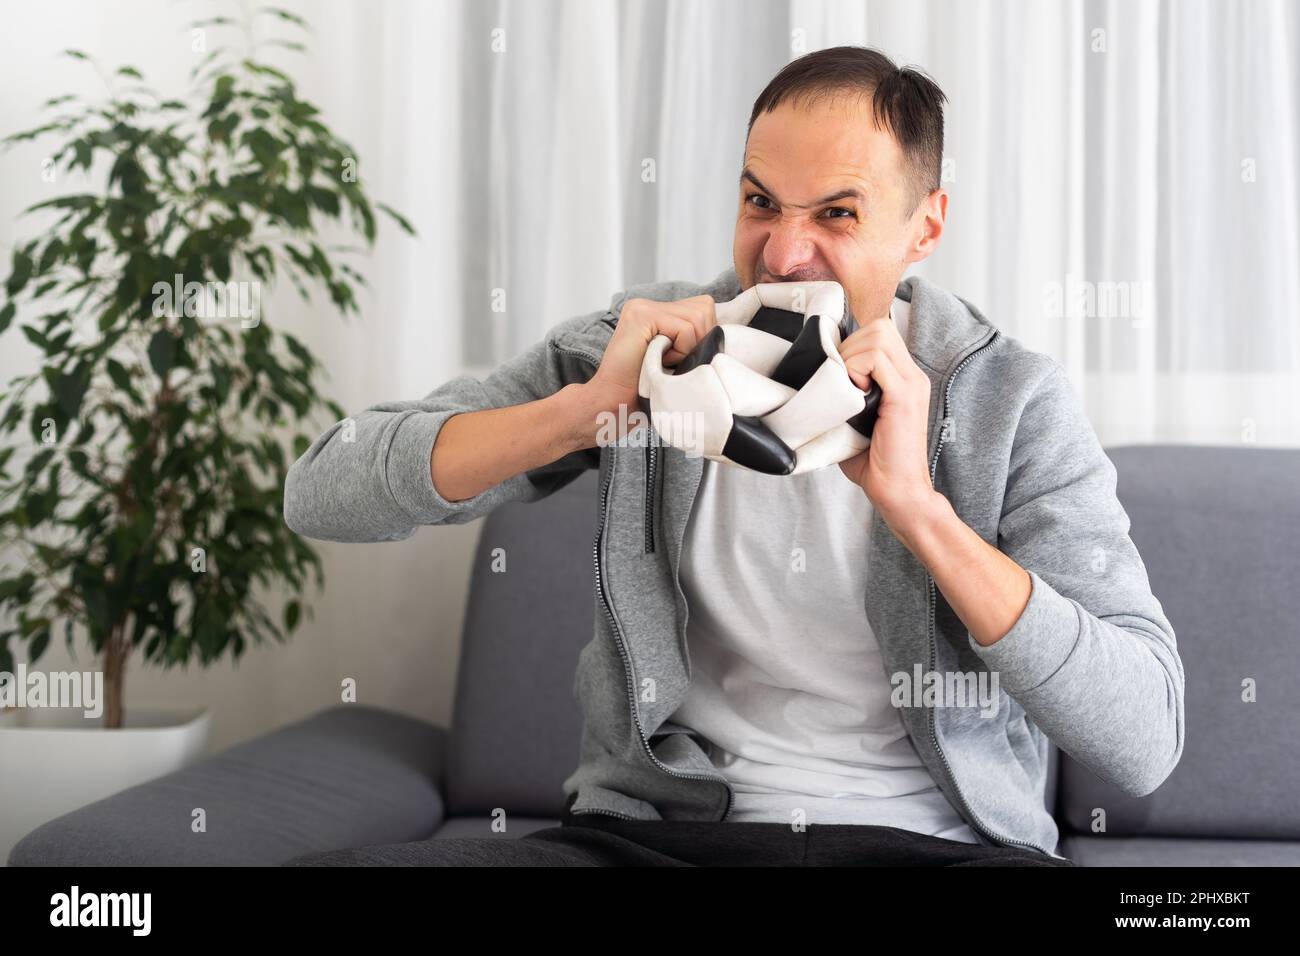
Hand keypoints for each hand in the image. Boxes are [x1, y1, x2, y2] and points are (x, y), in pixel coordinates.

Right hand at [584, 294, 716, 420]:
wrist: (616, 405)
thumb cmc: (647, 389)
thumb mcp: (678, 358)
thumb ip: (693, 338)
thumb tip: (722, 332)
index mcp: (657, 311)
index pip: (703, 308)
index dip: (704, 336)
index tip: (684, 359)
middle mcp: (648, 304)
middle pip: (704, 309)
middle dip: (698, 341)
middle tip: (672, 362)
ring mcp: (643, 307)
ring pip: (698, 318)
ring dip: (688, 349)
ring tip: (664, 362)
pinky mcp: (641, 316)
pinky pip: (685, 329)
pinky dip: (680, 351)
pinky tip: (659, 360)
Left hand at [837, 314, 935, 523]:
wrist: (898, 493)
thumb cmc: (874, 463)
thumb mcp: (854, 421)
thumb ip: (843, 396)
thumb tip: (814, 379)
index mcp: (904, 378)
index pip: (880, 332)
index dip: (853, 344)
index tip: (838, 373)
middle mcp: (912, 375)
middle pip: (878, 328)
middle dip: (849, 347)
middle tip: (840, 381)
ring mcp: (912, 383)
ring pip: (877, 336)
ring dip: (851, 358)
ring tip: (849, 391)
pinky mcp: (905, 396)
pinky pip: (876, 359)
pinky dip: (857, 370)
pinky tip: (855, 396)